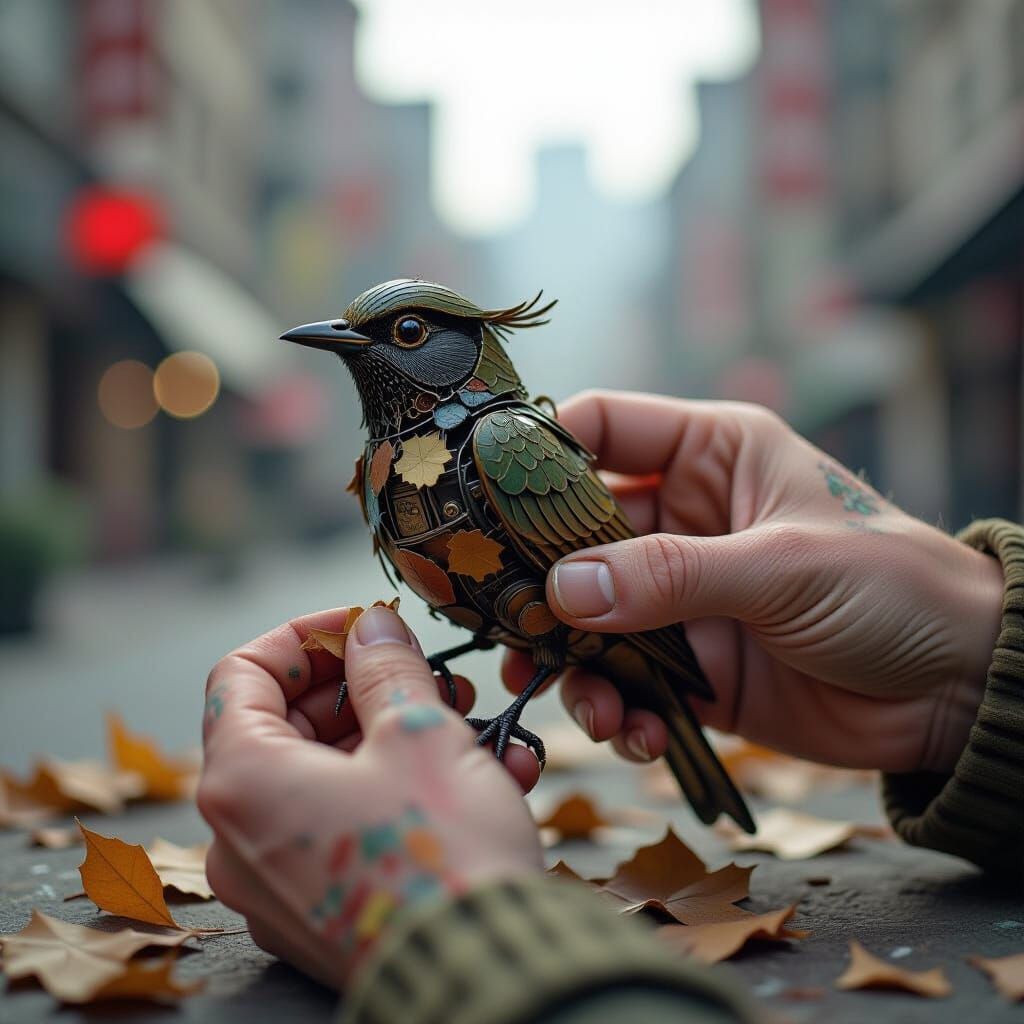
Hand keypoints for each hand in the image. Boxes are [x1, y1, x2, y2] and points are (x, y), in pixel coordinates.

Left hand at [199, 605, 542, 988]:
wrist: (484, 976)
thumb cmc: (444, 854)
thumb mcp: (420, 735)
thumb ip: (386, 669)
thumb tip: (371, 626)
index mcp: (245, 780)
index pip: (242, 673)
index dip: (306, 637)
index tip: (364, 626)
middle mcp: (241, 836)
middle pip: (289, 725)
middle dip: (367, 689)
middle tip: (432, 676)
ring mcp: (277, 881)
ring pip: (330, 776)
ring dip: (399, 739)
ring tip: (476, 726)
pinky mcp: (319, 911)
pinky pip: (347, 828)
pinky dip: (400, 794)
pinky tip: (481, 778)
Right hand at [504, 391, 1003, 774]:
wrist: (956, 690)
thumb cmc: (891, 588)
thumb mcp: (781, 566)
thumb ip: (670, 575)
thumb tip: (562, 590)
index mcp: (707, 455)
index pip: (601, 427)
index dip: (538, 451)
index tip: (481, 494)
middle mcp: (681, 519)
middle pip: (571, 531)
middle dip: (536, 575)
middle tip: (499, 616)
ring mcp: (678, 595)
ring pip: (585, 613)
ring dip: (567, 655)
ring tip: (573, 695)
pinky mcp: (687, 665)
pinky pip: (623, 680)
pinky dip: (614, 707)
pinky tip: (632, 732)